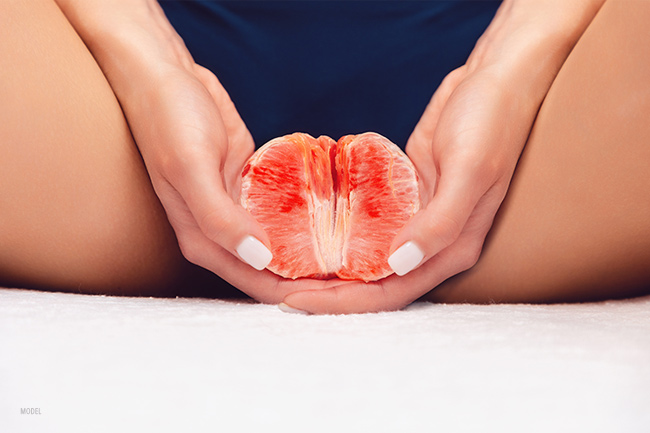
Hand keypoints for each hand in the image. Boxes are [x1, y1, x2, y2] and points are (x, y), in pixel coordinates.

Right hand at [55, 0, 342, 302]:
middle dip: (311, 277)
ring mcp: (237, 209)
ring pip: (279, 241)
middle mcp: (220, 232)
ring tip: (355, 253)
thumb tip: (260, 259)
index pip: (256, 282)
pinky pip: (282, 209)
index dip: (295, 293)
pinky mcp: (251, 185)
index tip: (338, 295)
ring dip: (311, 249)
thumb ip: (219, 218)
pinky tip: (335, 218)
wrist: (165, 76)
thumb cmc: (169, 121)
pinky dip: (305, 216)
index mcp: (202, 240)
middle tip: (358, 276)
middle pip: (272, 268)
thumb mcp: (190, 168)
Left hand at [279, 0, 604, 312]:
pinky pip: (369, 224)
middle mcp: (434, 243)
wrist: (494, 80)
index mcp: (453, 248)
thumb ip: (440, 223)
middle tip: (278, 290)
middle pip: (374, 282)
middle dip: (327, 291)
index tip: (293, 298)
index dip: (342, 301)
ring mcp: (418, 220)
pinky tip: (309, 230)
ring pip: (369, 257)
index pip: (391, 292)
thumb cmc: (490, 123)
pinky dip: (341, 233)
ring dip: (331, 267)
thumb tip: (399, 264)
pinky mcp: (405, 195)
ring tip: (285, 268)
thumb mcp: (470, 171)